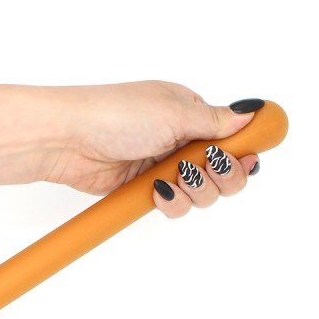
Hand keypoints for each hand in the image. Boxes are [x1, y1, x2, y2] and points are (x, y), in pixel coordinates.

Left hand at [38, 81, 261, 217]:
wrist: (67, 140)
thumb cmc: (115, 114)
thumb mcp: (174, 112)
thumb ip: (215, 121)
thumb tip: (251, 113)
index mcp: (191, 113)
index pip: (234, 138)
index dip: (242, 153)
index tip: (240, 159)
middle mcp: (180, 140)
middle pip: (224, 172)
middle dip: (220, 177)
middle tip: (199, 169)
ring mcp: (162, 166)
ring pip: (202, 194)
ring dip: (194, 191)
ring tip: (173, 178)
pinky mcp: (145, 189)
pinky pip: (174, 206)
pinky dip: (172, 203)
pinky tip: (158, 191)